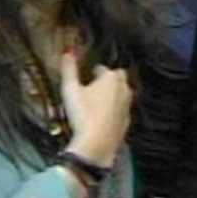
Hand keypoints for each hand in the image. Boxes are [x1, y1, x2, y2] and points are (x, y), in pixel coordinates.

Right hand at [60, 51, 133, 166]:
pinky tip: (102, 118)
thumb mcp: (70, 90)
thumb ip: (69, 69)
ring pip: (121, 94)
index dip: (91, 73)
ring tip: (96, 103)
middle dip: (106, 81)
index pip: (102, 68)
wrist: (97, 145)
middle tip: (92, 89)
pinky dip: (113, 110)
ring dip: (111, 95)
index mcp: (111, 77)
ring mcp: (128, 105)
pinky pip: (120, 110)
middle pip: (116, 78)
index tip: (83, 80)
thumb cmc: (83, 114)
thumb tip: (68, 52)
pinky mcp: (128, 121)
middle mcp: (124, 88)